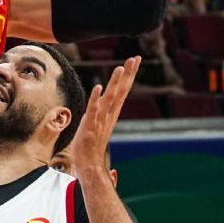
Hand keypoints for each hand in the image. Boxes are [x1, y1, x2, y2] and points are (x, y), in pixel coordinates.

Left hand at [72, 57, 140, 176]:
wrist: (88, 164)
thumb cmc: (91, 146)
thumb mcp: (99, 125)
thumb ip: (103, 115)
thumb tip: (103, 106)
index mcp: (112, 113)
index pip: (123, 90)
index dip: (129, 75)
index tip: (135, 60)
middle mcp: (109, 114)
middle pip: (121, 91)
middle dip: (128, 74)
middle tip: (135, 58)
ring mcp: (100, 120)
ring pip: (109, 97)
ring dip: (115, 83)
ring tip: (120, 67)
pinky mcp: (89, 125)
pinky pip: (93, 109)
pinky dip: (96, 98)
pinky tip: (98, 87)